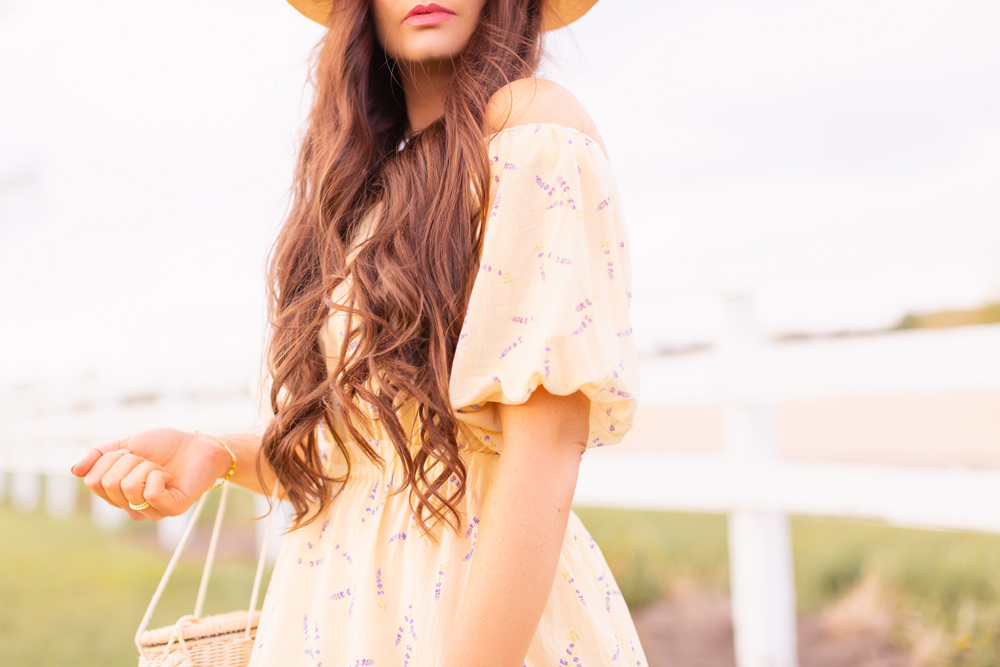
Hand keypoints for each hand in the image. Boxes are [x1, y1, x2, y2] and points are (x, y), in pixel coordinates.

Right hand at [70, 428, 232, 520]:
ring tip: (161, 468)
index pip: (93, 481)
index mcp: (118, 495)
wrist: (200, 444)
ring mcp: (152, 511)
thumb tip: (74, 471)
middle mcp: (131, 508)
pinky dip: (157, 476)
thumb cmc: (165, 446)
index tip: (131, 452)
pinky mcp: (172, 509)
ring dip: (146, 466)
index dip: (109, 459)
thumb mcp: (127, 443)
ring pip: (128, 487)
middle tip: (148, 459)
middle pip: (108, 484)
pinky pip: (150, 494)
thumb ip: (99, 455)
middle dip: (128, 461)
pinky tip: (169, 476)